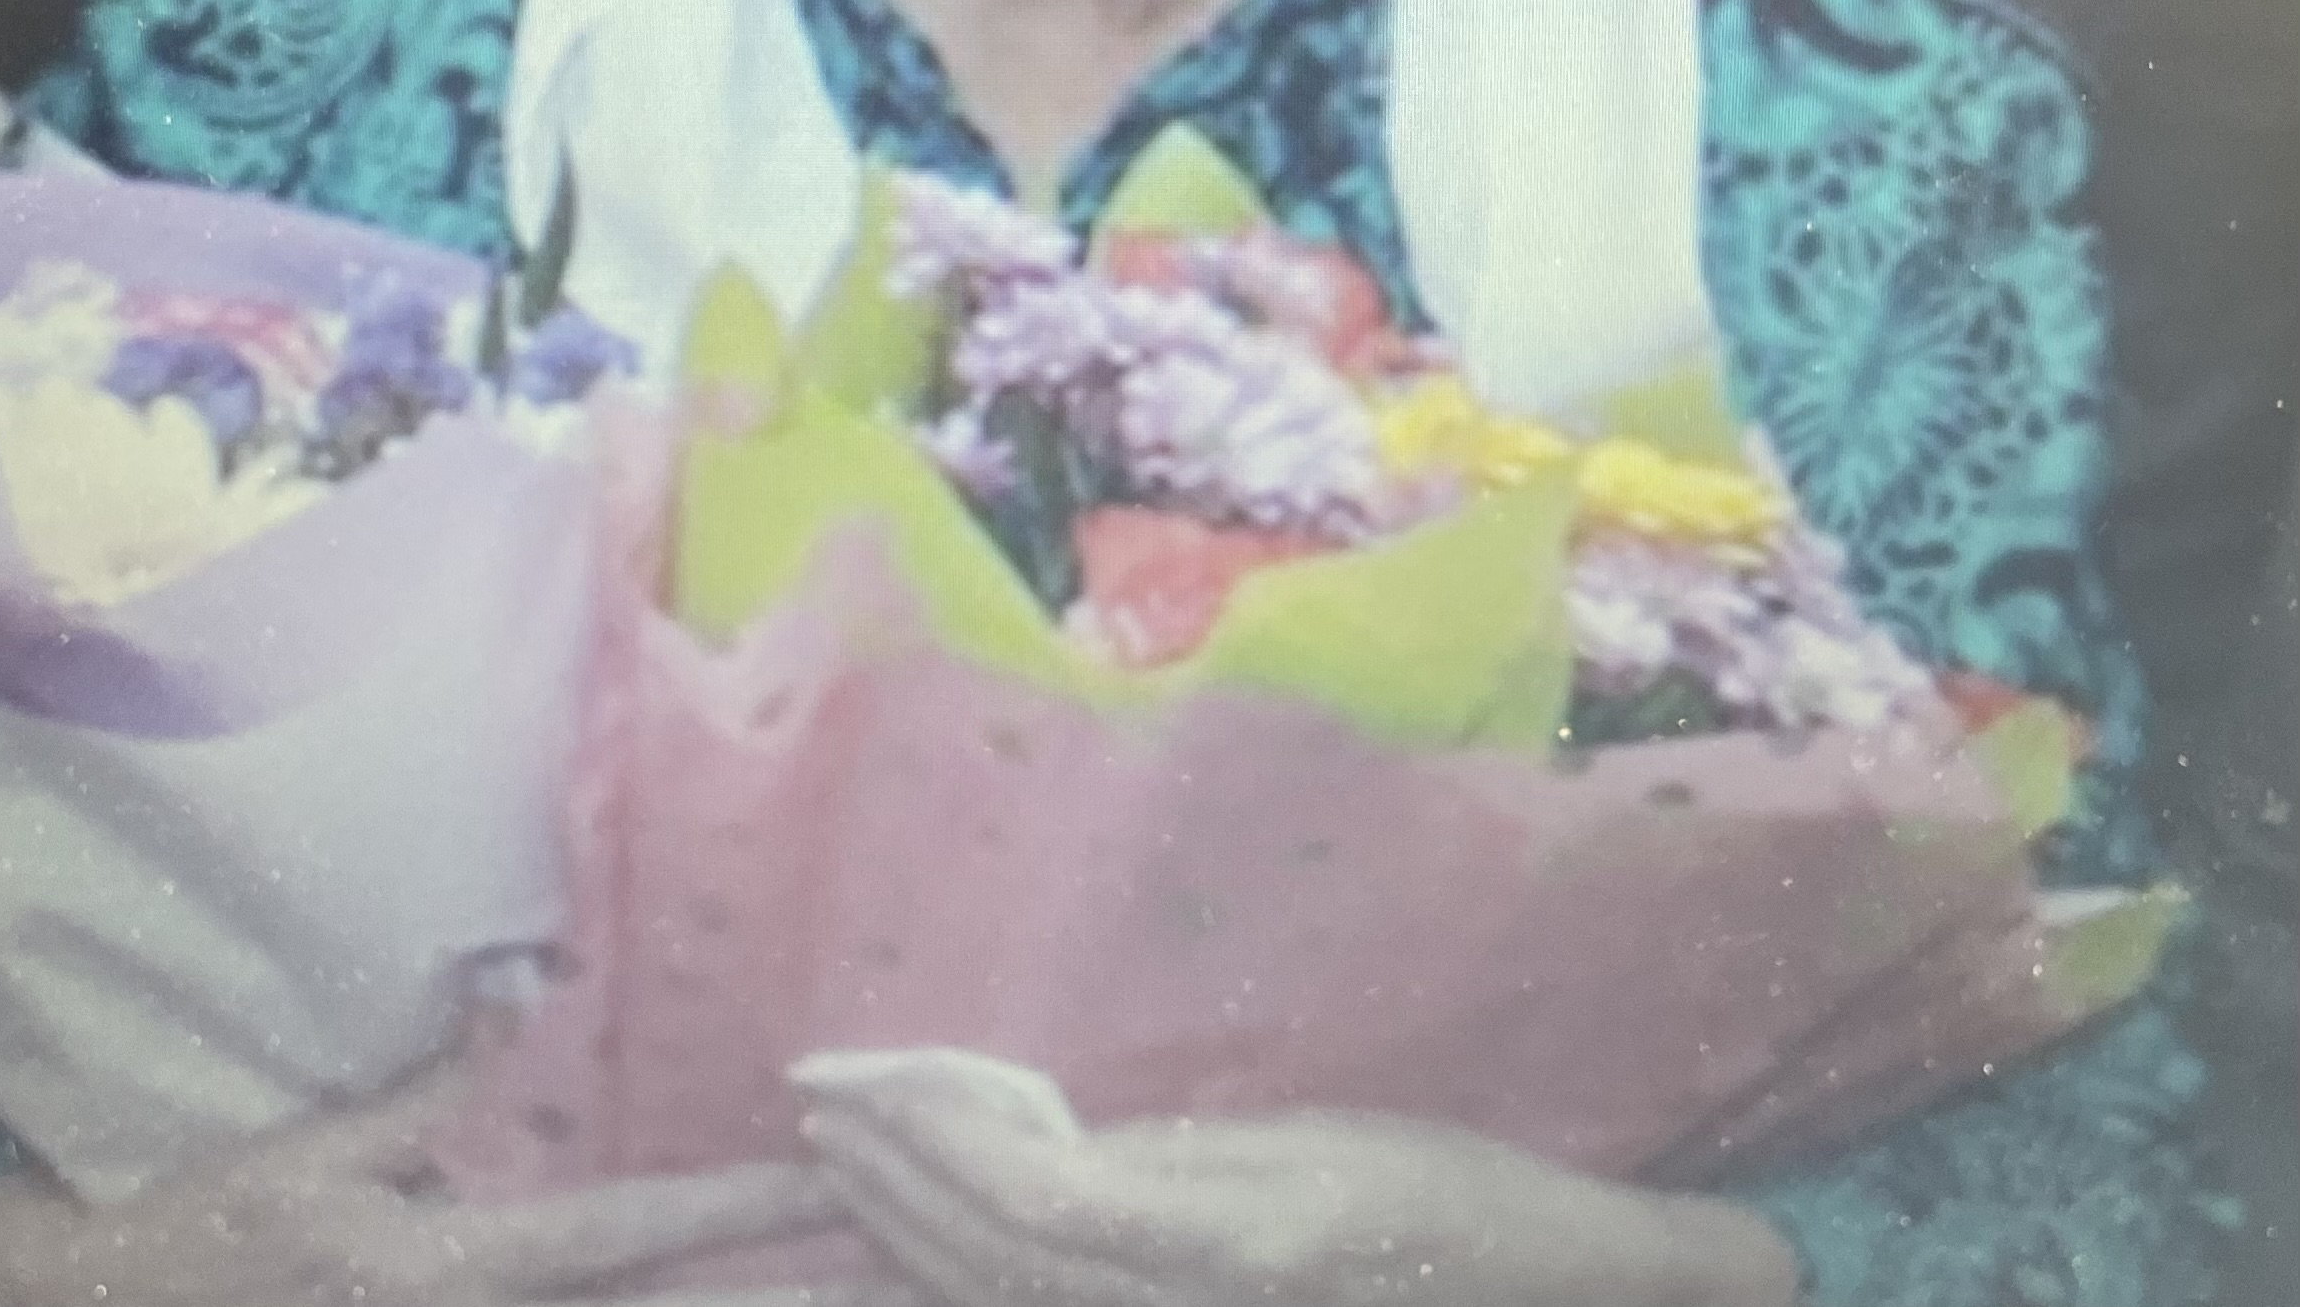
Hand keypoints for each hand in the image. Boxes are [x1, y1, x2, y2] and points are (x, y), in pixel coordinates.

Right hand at [0, 1046, 906, 1306]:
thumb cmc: (197, 1235)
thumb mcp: (311, 1155)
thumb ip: (420, 1097)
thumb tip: (512, 1005)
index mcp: (450, 1269)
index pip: (629, 1232)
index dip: (739, 1206)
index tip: (838, 1179)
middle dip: (769, 1289)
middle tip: (890, 1255)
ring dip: (717, 1306)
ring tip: (832, 1281)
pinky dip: (627, 1302)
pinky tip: (692, 1293)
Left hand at [793, 1049, 1801, 1306]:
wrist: (1543, 1292)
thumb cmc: (1451, 1195)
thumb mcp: (1317, 1146)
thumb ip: (1179, 1161)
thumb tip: (1046, 1137)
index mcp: (1217, 1246)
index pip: (1018, 1190)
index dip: (917, 1133)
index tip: (837, 1073)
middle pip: (991, 1260)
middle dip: (888, 1179)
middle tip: (814, 1097)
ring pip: (1007, 1305)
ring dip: (911, 1229)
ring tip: (844, 1153)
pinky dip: (971, 1278)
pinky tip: (932, 1240)